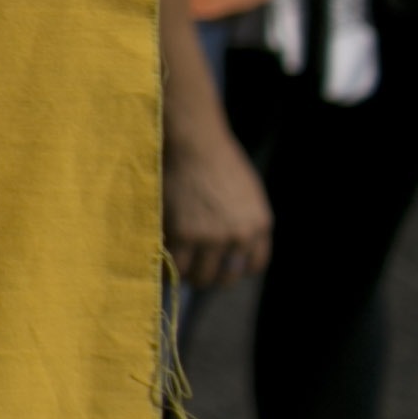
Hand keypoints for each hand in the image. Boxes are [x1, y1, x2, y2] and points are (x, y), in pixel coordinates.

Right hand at [165, 105, 273, 288]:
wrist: (193, 142)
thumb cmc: (217, 157)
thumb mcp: (247, 191)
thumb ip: (245, 218)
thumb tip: (231, 242)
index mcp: (259, 226)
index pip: (253, 265)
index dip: (236, 270)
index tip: (221, 267)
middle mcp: (238, 237)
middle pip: (225, 276)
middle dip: (209, 277)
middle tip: (193, 273)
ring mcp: (210, 238)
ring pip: (198, 275)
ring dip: (186, 276)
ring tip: (173, 270)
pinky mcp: (182, 234)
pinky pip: (173, 263)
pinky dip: (165, 266)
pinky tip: (158, 261)